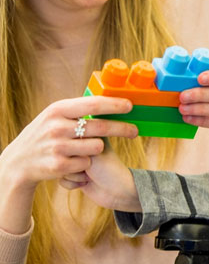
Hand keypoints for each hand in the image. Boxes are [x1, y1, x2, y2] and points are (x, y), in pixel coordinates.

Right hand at [1, 96, 136, 192]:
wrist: (19, 162)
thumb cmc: (45, 134)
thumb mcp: (55, 115)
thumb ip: (77, 108)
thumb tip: (109, 97)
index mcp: (58, 110)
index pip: (93, 104)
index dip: (114, 105)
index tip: (130, 106)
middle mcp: (57, 127)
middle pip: (100, 127)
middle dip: (122, 129)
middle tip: (134, 131)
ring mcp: (56, 147)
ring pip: (96, 147)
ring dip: (97, 149)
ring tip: (87, 149)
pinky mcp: (57, 165)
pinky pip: (86, 163)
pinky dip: (85, 164)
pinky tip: (74, 162)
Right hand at [62, 141, 141, 211]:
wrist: (115, 191)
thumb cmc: (108, 167)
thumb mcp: (93, 148)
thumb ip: (77, 138)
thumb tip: (65, 129)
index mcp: (89, 135)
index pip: (69, 133)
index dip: (76, 144)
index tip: (88, 154)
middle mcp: (82, 147)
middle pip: (61, 152)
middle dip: (75, 162)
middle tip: (91, 166)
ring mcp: (77, 161)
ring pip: (60, 166)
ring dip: (76, 174)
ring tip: (90, 175)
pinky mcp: (73, 176)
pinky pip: (61, 179)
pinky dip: (74, 183)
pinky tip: (86, 183)